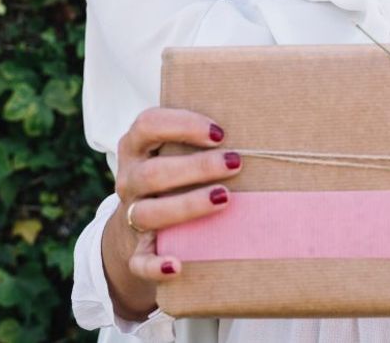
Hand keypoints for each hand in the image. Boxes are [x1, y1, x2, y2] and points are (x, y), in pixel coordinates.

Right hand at [101, 108, 240, 318]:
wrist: (141, 226)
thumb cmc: (173, 175)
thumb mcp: (174, 151)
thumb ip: (200, 139)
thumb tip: (259, 124)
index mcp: (135, 147)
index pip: (148, 124)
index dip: (182, 125)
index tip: (219, 133)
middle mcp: (129, 180)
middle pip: (153, 172)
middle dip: (196, 167)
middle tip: (236, 163)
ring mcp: (130, 215)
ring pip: (148, 213)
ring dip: (187, 206)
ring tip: (224, 199)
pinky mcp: (137, 250)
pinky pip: (140, 261)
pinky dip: (155, 265)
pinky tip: (177, 265)